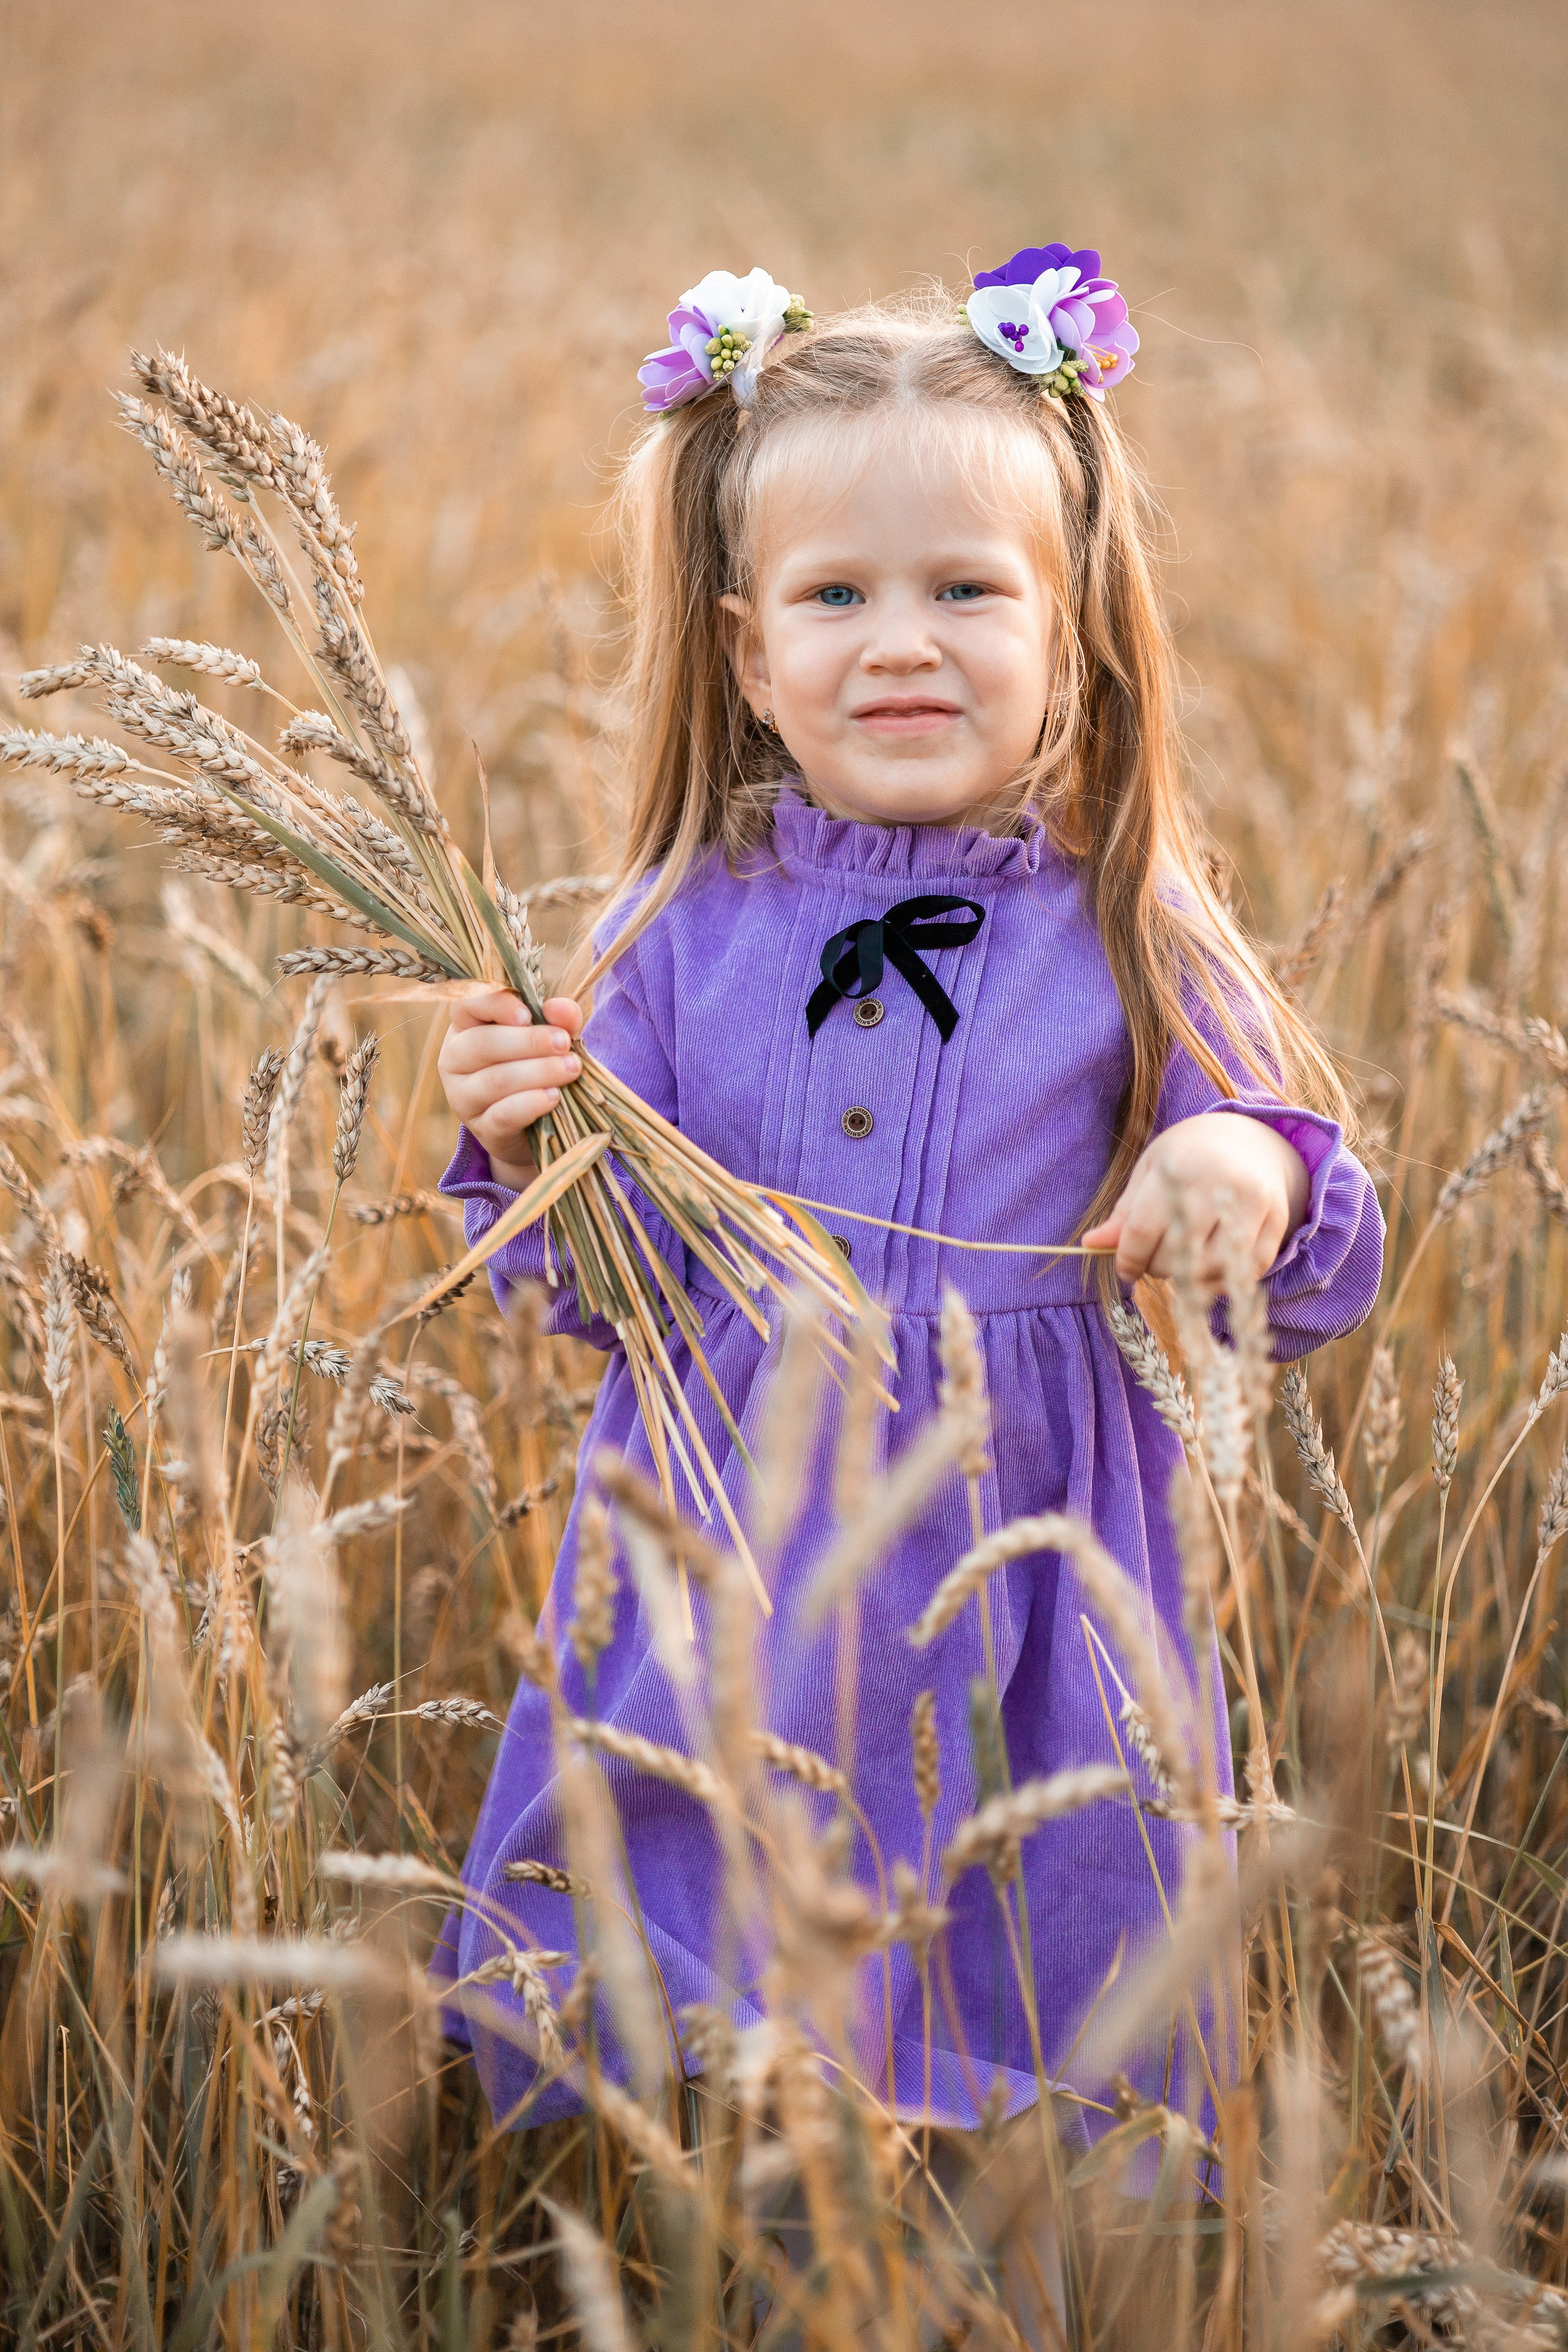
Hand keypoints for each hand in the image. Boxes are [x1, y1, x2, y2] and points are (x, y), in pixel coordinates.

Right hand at [437, 990, 583, 1188]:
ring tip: (570, 1068)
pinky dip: (530, 1104)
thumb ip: (557, 1020)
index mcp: (466, 1026)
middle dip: (528, 1042)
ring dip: (537, 1072)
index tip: (528, 1014)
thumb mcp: (548, 1038)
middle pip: (482, 1044)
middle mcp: (455, 1059)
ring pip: (495, 1080)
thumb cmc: (536, 1066)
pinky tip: (554, 1097)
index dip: (494, 1005)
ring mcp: (462, 1096)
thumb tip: (562, 1009)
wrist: (534, 1125)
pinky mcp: (481, 1128)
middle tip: (564, 1042)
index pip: (465, 1005)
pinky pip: (503, 1114)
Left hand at [1081, 1112, 1309, 1289]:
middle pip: (1176, 1255)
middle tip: (1155, 1258)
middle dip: (1157, 1267)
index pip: (1142, 1230)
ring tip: (1182, 1261)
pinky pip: (1246, 1273)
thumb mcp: (1150, 1173)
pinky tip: (1210, 1266)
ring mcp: (1254, 1203)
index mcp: (1180, 1166)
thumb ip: (1123, 1214)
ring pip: (1212, 1270)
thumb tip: (1089, 1244)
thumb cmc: (1188, 1159)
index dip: (1127, 1258)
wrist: (1250, 1141)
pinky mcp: (1277, 1221)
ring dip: (1190, 1280)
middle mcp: (1220, 1183)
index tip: (1125, 1268)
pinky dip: (1224, 1280)